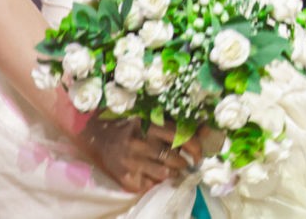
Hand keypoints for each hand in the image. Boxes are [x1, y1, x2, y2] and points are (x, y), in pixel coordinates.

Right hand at [76, 115, 201, 195]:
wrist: (100, 137)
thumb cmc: (131, 126)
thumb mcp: (152, 119)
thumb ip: (176, 124)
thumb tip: (206, 129)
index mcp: (149, 124)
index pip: (181, 137)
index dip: (195, 148)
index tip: (198, 155)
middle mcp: (140, 142)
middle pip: (174, 159)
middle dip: (184, 164)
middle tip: (186, 164)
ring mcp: (131, 161)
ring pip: (164, 174)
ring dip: (173, 174)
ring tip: (172, 170)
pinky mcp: (125, 177)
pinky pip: (150, 185)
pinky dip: (156, 181)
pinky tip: (154, 174)